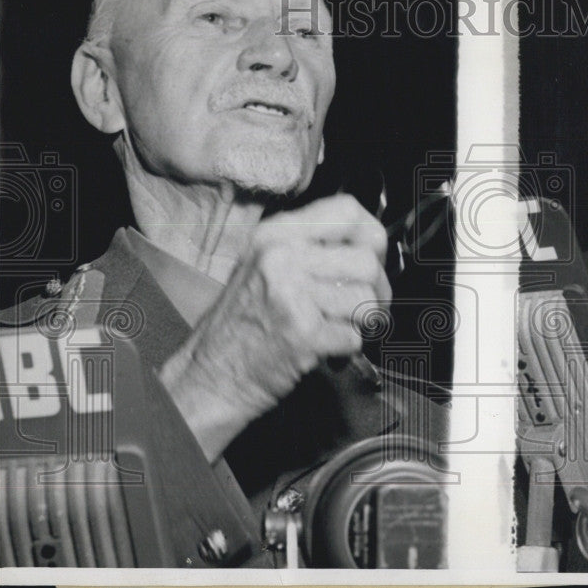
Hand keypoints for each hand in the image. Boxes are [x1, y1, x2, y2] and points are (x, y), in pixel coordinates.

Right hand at [159, 194, 389, 461]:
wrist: (209, 376)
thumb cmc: (242, 325)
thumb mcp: (267, 265)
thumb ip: (314, 248)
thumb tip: (371, 248)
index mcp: (277, 234)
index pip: (347, 211)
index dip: (372, 237)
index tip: (373, 259)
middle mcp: (281, 257)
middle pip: (366, 260)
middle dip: (378, 290)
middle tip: (365, 309)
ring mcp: (291, 295)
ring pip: (365, 299)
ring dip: (362, 323)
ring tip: (340, 329)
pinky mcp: (301, 334)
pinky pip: (354, 336)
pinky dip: (346, 349)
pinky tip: (324, 349)